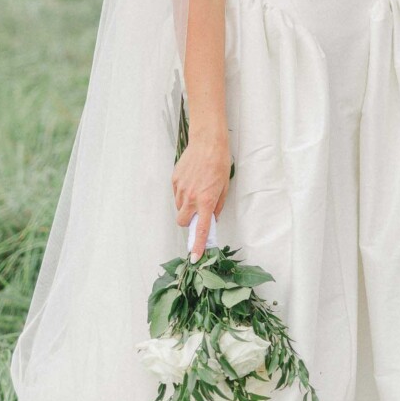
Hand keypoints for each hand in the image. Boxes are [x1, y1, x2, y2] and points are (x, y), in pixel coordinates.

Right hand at [172, 135, 230, 261]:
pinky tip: (191, 181)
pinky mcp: (174, 180)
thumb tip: (211, 218)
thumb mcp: (224, 187)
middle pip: (182, 222)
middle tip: (197, 213)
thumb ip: (217, 206)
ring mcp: (180, 189)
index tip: (195, 257)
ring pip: (179, 208)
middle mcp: (191, 197)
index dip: (198, 246)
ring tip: (197, 190)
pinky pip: (176, 195)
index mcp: (206, 201)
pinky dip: (182, 194)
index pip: (201, 229)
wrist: (207, 142)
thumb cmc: (219, 163)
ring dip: (186, 206)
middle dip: (188, 222)